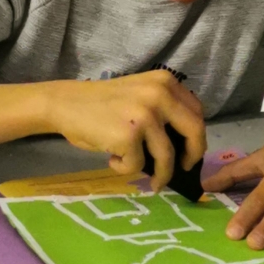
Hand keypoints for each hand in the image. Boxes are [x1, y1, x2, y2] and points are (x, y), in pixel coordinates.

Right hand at [45, 71, 205, 190]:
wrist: (66, 103)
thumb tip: (187, 146)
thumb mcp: (141, 94)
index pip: (197, 112)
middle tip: (183, 169)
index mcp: (166, 82)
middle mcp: (160, 94)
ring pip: (168, 157)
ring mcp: (145, 115)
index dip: (197, 136)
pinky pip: (138, 165)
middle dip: (192, 156)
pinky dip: (125, 168)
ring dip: (161, 175)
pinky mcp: (129, 136)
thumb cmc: (103, 103)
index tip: (190, 150)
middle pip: (195, 132)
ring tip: (151, 180)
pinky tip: (112, 158)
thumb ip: (164, 108)